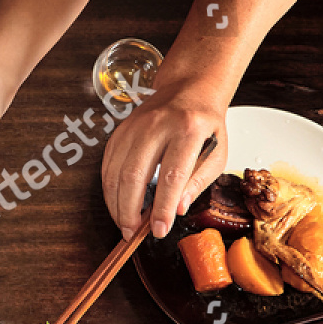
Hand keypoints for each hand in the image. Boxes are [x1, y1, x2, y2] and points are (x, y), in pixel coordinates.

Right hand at [101, 81, 227, 240]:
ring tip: (124, 224)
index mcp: (188, 129)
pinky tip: (118, 204)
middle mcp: (157, 125)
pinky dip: (109, 191)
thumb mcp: (216, 154)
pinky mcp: (119, 133)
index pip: (172, 176)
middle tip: (133, 233)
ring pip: (115, 174)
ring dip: (116, 205)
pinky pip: (107, 168)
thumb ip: (197, 182)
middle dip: (130, 211)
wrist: (188, 90)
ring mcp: (134, 127)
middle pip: (134, 176)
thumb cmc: (204, 125)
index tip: (159, 230)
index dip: (162, 207)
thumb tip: (177, 209)